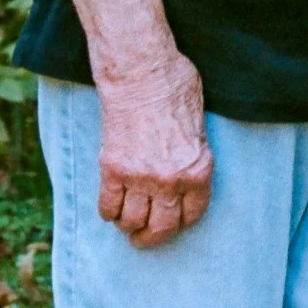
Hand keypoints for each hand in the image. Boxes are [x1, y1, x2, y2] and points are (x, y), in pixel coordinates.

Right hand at [96, 54, 213, 247]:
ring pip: (131, 221)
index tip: (173, 222)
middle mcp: (170, 180)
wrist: (140, 70)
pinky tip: (112, 205)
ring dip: (129, 225)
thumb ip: (195, 150)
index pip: (192, 214)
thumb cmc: (175, 84)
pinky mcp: (112, 169)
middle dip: (152, 237)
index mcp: (197, 169)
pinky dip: (109, 211)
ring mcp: (139, 177)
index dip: (181, 222)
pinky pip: (108, 207)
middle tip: (145, 237)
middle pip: (160, 228)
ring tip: (128, 221)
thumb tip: (187, 164)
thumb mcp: (200, 121)